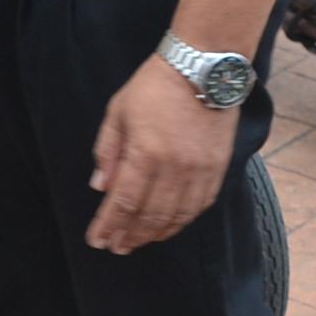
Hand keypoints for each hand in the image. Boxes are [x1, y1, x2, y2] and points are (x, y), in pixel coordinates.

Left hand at [86, 55, 240, 255]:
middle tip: (116, 247)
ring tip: (138, 241)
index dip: (108, 225)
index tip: (97, 240)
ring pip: (176, 217)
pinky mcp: (218, 169)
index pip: (123, 202)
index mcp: (145, 153)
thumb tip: (101, 187)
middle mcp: (174, 168)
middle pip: (150, 216)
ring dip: (155, 234)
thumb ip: (108, 151)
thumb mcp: (118, 112)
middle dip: (129, 236)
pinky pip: (199, 207)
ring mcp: (199, 171)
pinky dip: (182, 221)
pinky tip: (169, 226)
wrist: (202, 68)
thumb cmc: (154, 86)